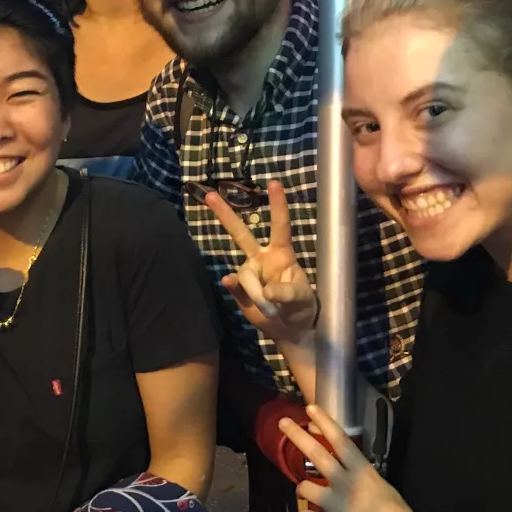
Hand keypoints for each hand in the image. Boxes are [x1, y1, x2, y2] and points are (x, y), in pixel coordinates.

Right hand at [203, 181, 317, 349]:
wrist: (289, 328)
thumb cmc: (301, 307)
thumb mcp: (303, 300)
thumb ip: (288, 293)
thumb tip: (267, 291)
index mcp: (282, 253)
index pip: (280, 226)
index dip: (277, 205)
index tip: (274, 183)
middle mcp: (262, 257)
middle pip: (241, 233)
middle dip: (224, 214)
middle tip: (209, 194)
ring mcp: (249, 272)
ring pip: (245, 275)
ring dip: (258, 293)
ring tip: (273, 309)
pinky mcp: (239, 288)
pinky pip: (233, 284)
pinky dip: (233, 287)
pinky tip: (231, 284)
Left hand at [278, 402, 433, 511]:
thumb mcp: (384, 491)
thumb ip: (365, 481)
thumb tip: (352, 477)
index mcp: (364, 472)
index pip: (341, 440)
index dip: (324, 422)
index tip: (310, 408)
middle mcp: (346, 483)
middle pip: (316, 453)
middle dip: (296, 436)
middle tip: (282, 423)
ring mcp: (335, 504)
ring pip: (303, 487)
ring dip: (303, 491)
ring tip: (309, 498)